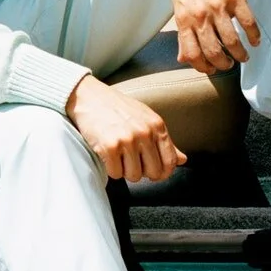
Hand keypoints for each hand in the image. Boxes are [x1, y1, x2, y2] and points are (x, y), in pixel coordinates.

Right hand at [66, 73, 185, 182]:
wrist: (87, 95)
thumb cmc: (116, 107)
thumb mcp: (145, 118)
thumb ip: (164, 140)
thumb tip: (183, 160)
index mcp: (157, 125)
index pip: (170, 161)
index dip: (163, 172)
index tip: (152, 171)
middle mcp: (144, 133)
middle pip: (153, 172)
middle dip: (142, 171)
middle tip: (130, 161)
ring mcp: (127, 140)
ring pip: (134, 176)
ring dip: (125, 171)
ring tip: (117, 156)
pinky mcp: (109, 146)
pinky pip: (116, 173)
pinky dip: (111, 169)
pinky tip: (107, 156)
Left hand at [173, 0, 260, 72]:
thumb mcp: (178, 3)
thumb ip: (183, 30)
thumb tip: (182, 56)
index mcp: (183, 17)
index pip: (191, 52)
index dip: (204, 67)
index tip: (213, 69)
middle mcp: (198, 14)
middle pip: (213, 51)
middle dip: (224, 64)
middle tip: (230, 64)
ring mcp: (217, 5)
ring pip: (232, 41)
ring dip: (240, 54)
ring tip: (243, 56)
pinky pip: (248, 23)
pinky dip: (254, 36)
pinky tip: (255, 40)